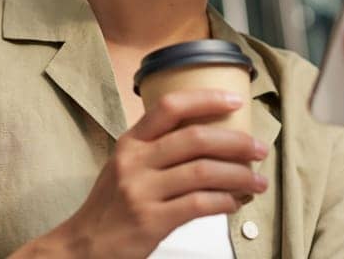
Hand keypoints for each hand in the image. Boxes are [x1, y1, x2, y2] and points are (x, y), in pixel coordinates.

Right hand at [21, 89, 270, 258]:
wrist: (83, 246)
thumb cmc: (111, 207)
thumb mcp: (125, 167)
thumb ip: (157, 150)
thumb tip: (212, 140)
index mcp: (131, 142)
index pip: (170, 106)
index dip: (206, 99)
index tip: (235, 100)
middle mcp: (135, 161)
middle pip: (195, 138)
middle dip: (236, 142)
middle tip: (259, 149)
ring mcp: (142, 191)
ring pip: (203, 172)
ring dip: (239, 176)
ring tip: (258, 182)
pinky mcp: (151, 220)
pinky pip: (199, 204)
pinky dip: (224, 202)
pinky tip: (234, 204)